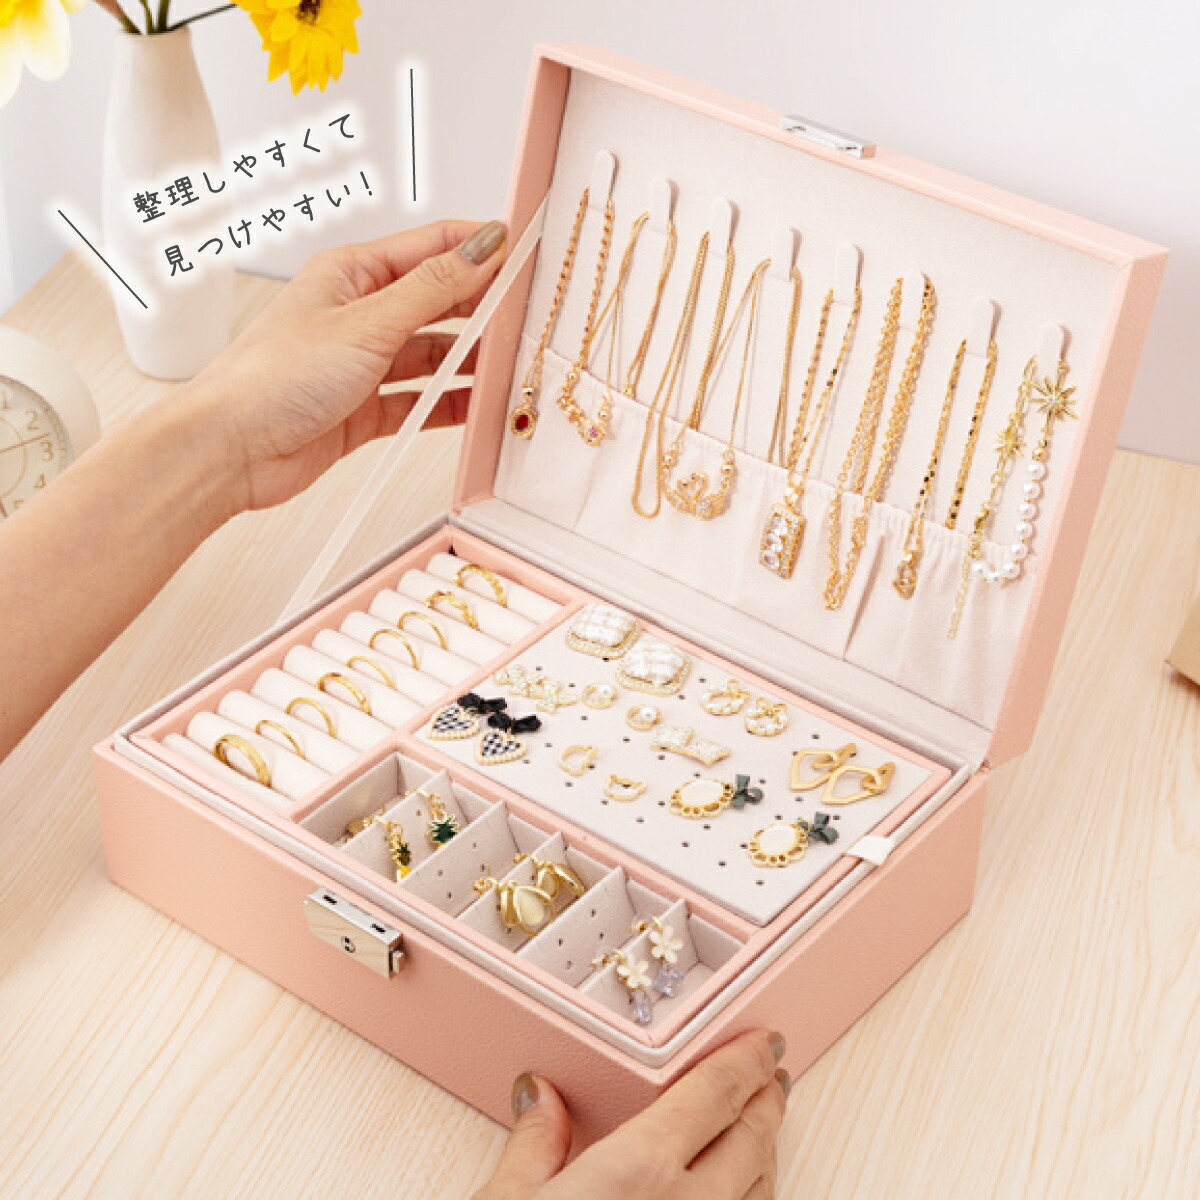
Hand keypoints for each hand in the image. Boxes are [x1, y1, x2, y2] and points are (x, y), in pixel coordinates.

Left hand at [187, 219, 506, 514]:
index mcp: (351, 274)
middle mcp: (359, 315)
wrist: (230, 450)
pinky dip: (450, 403)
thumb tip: (479, 248)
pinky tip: (478, 405)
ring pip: (433, 354)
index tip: (523, 251)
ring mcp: (363, 363)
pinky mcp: (364, 410)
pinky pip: (421, 400)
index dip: (478, 247)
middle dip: (482, 308)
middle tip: (527, 315)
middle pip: (438, 302)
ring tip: (510, 364)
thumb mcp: (366, 323)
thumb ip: (432, 289)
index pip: (430, 248)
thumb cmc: (273, 377)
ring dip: (470, 361)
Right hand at [476, 1030, 789, 1199]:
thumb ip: (534, 1146)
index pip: (713, 1094)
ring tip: (760, 1129)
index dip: (745, 1061)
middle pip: (750, 1139)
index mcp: (638, 1171)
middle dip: (766, 1100)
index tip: (763, 1041)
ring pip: (760, 1192)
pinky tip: (744, 1198)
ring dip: (767, 1151)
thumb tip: (543, 1099)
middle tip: (769, 1075)